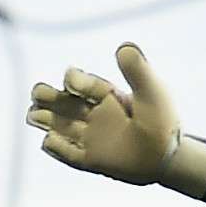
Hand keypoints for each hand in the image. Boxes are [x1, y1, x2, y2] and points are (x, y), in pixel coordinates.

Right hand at [27, 43, 180, 185]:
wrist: (171, 157)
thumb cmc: (164, 122)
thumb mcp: (153, 93)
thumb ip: (138, 71)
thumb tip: (124, 47)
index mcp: (106, 95)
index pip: (80, 83)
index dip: (73, 80)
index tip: (73, 83)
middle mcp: (94, 114)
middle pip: (61, 101)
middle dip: (46, 95)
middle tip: (39, 94)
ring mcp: (91, 137)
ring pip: (58, 124)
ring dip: (43, 118)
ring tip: (34, 115)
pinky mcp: (91, 159)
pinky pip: (67, 153)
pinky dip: (55, 146)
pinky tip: (49, 139)